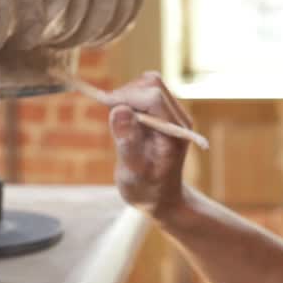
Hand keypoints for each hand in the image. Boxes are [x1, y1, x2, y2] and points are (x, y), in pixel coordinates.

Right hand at [107, 72, 191, 216]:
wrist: (161, 198)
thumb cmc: (146, 190)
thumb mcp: (133, 172)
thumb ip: (127, 142)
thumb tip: (119, 109)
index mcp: (175, 131)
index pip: (153, 96)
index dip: (126, 96)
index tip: (105, 105)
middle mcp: (178, 118)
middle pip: (152, 84)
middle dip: (126, 93)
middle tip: (110, 116)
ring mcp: (173, 114)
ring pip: (149, 84)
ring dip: (127, 96)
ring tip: (118, 124)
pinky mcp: (164, 113)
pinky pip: (146, 92)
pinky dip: (130, 100)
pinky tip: (124, 122)